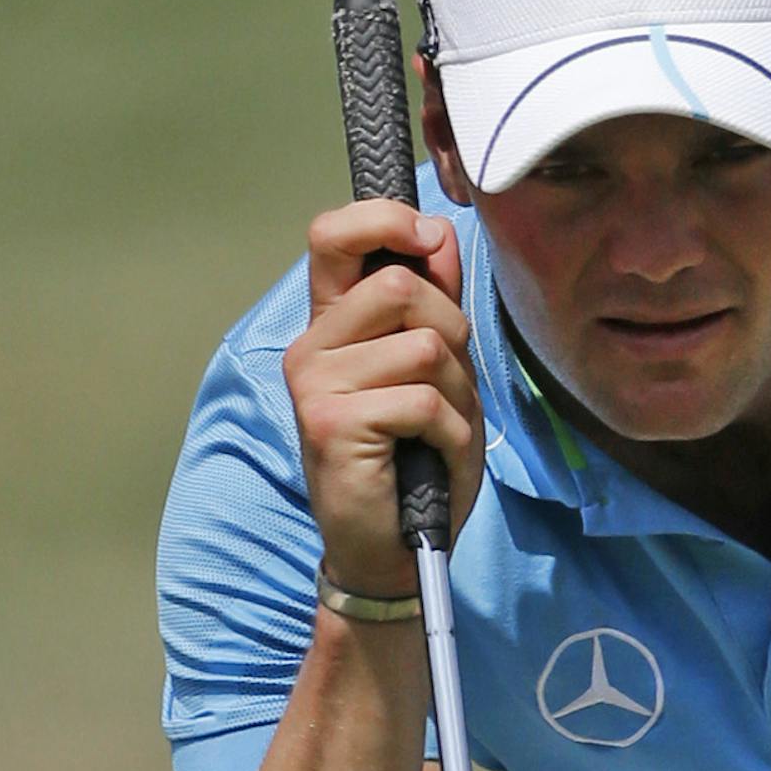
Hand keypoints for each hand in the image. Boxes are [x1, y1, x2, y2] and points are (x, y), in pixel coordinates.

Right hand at [284, 201, 484, 599]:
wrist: (391, 550)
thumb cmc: (415, 463)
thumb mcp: (435, 375)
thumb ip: (433, 306)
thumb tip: (439, 234)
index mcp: (332, 324)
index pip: (334, 235)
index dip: (387, 221)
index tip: (428, 239)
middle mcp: (312, 346)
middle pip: (403, 286)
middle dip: (453, 332)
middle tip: (447, 387)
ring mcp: (315, 384)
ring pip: (426, 346)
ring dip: (458, 394)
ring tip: (437, 431)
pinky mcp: (333, 423)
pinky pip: (425, 402)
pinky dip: (451, 434)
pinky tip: (432, 457)